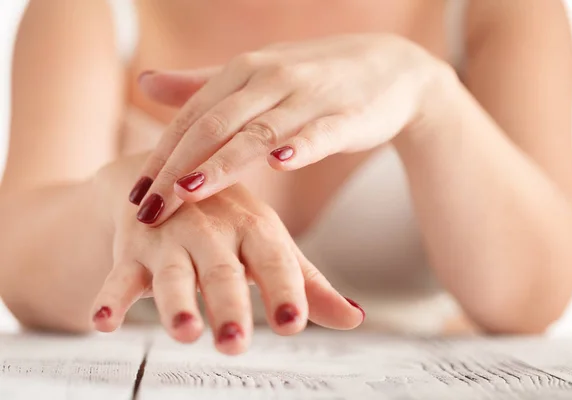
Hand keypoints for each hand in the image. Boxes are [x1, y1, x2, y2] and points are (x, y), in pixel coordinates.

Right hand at [91, 156, 363, 353]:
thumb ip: (308, 284)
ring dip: (176, 303)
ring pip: (172, 275)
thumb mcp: (271, 247)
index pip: (274, 260)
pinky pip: (120, 275)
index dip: (284, 289)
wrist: (173, 181)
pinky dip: (111, 295)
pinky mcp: (134, 251)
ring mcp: (171, 239)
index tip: (293, 322)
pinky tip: (104, 320)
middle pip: (222, 272)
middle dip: (229, 305)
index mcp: (254, 228)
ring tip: (186, 331)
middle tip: (235, 341)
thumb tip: (356, 317)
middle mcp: (213, 231)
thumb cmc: (232, 225)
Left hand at [129, 34, 450, 225]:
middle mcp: (270, 79)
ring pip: (258, 131)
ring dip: (223, 161)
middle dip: (176, 169)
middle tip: (148, 211)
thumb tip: (145, 83)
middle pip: (214, 126)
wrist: (392, 67)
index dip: (160, 155)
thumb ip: (201, 84)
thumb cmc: (315, 76)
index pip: (191, 117)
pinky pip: (319, 131)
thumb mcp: (255, 74)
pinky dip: (299, 146)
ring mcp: (308, 95)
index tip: (135, 196)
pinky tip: (279, 163)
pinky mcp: (347, 114)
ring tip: (190, 190)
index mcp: (242, 71)